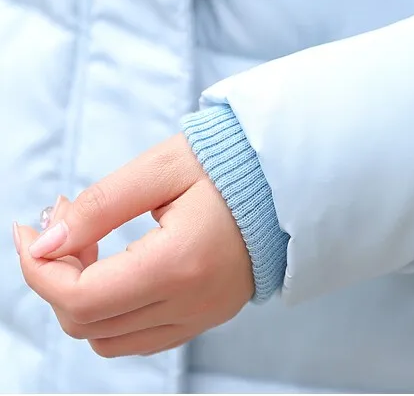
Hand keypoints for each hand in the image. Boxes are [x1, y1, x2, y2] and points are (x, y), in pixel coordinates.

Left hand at [14, 134, 253, 356]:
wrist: (289, 181)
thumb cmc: (229, 166)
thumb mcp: (160, 170)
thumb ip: (98, 207)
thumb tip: (44, 243)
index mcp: (180, 264)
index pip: (81, 298)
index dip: (38, 270)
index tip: (30, 230)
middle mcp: (192, 304)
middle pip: (87, 325)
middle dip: (56, 279)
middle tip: (64, 225)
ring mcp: (203, 316)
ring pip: (110, 340)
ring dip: (83, 298)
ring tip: (93, 244)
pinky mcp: (208, 316)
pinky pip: (140, 336)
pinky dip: (114, 310)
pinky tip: (120, 266)